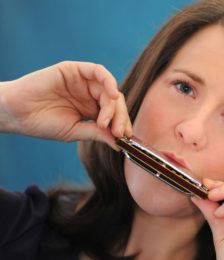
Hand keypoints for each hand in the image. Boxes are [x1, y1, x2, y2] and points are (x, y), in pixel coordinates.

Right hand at [0, 61, 131, 148]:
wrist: (16, 113)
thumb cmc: (42, 123)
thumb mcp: (75, 131)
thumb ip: (98, 133)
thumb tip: (120, 143)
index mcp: (91, 109)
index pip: (114, 114)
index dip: (122, 125)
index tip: (125, 139)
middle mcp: (90, 94)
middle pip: (115, 102)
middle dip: (120, 118)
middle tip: (119, 133)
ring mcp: (83, 81)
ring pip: (109, 89)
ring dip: (113, 107)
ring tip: (107, 123)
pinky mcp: (75, 70)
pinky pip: (98, 71)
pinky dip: (109, 81)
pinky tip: (112, 95)